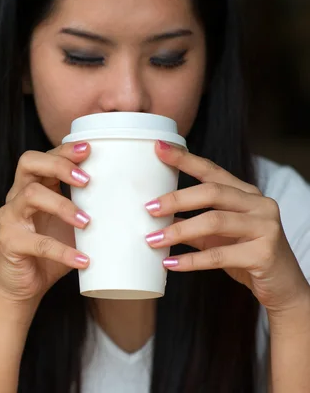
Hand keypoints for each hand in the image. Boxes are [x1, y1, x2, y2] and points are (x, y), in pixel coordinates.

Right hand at [0, 142, 91, 303]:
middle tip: (86, 179)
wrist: (23, 288)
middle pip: (29, 163)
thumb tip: (132, 201)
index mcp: (31, 187)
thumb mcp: (69, 227)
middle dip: (59, 165)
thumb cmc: (49, 254)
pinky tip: (83, 260)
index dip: (64, 150)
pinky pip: (37, 243)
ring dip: (63, 205)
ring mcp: (9, 218)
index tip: (89, 149)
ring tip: (87, 222)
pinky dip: (63, 251)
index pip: (43, 157)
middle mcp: (16, 196)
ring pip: (31, 195)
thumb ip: (87, 210)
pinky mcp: (8, 242)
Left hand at [144, 140, 309, 312]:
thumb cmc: (246, 255)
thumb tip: (156, 217)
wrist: (283, 285)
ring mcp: (265, 227)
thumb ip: (191, 224)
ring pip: (215, 221)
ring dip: (179, 230)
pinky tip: (170, 264)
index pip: (212, 170)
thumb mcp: (216, 237)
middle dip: (177, 199)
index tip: (158, 148)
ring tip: (153, 240)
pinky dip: (191, 260)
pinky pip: (219, 255)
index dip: (184, 159)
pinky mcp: (264, 254)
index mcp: (246, 194)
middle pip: (212, 192)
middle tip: (149, 208)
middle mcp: (259, 204)